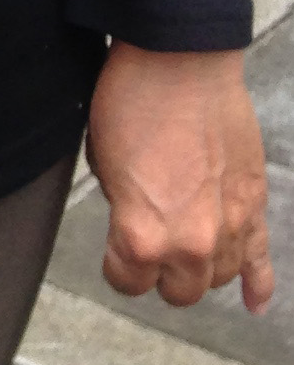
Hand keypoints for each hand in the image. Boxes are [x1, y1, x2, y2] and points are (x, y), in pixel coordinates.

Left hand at [87, 39, 273, 312]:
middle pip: (179, 291)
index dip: (117, 268)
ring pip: (217, 278)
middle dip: (160, 274)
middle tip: (149, 250)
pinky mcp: (255, 207)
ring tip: (184, 248)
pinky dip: (259, 285)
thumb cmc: (130, 102)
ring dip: (199, 269)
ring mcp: (230, 228)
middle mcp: (190, 243)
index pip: (127, 282)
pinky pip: (262, 263)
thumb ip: (122, 209)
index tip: (114, 256)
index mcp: (142, 235)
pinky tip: (254, 302)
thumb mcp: (102, 163)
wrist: (179, 62)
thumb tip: (135, 223)